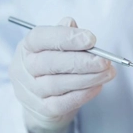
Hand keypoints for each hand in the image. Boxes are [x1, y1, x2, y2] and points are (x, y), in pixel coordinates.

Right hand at [9, 17, 115, 132]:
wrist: (43, 104)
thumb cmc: (54, 69)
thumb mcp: (55, 49)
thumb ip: (64, 36)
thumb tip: (71, 22)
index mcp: (26, 48)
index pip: (40, 38)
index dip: (66, 37)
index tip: (91, 39)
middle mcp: (23, 69)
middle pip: (50, 62)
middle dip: (82, 61)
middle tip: (105, 61)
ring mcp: (31, 91)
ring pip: (59, 84)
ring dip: (88, 78)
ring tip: (108, 73)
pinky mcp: (43, 110)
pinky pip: (65, 102)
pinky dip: (84, 94)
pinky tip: (98, 86)